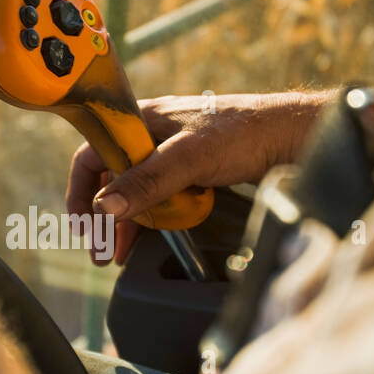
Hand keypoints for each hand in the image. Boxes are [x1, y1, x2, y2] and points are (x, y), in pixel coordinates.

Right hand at [66, 90, 333, 264]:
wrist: (292, 136)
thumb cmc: (244, 133)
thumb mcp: (189, 158)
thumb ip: (147, 181)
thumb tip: (106, 208)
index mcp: (141, 120)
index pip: (92, 153)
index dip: (82, 190)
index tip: (85, 226)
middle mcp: (151, 135)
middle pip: (111, 177)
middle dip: (105, 217)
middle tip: (103, 252)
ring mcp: (172, 153)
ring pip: (136, 190)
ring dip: (128, 222)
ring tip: (123, 253)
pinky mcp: (192, 170)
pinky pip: (161, 195)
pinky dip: (154, 218)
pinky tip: (153, 237)